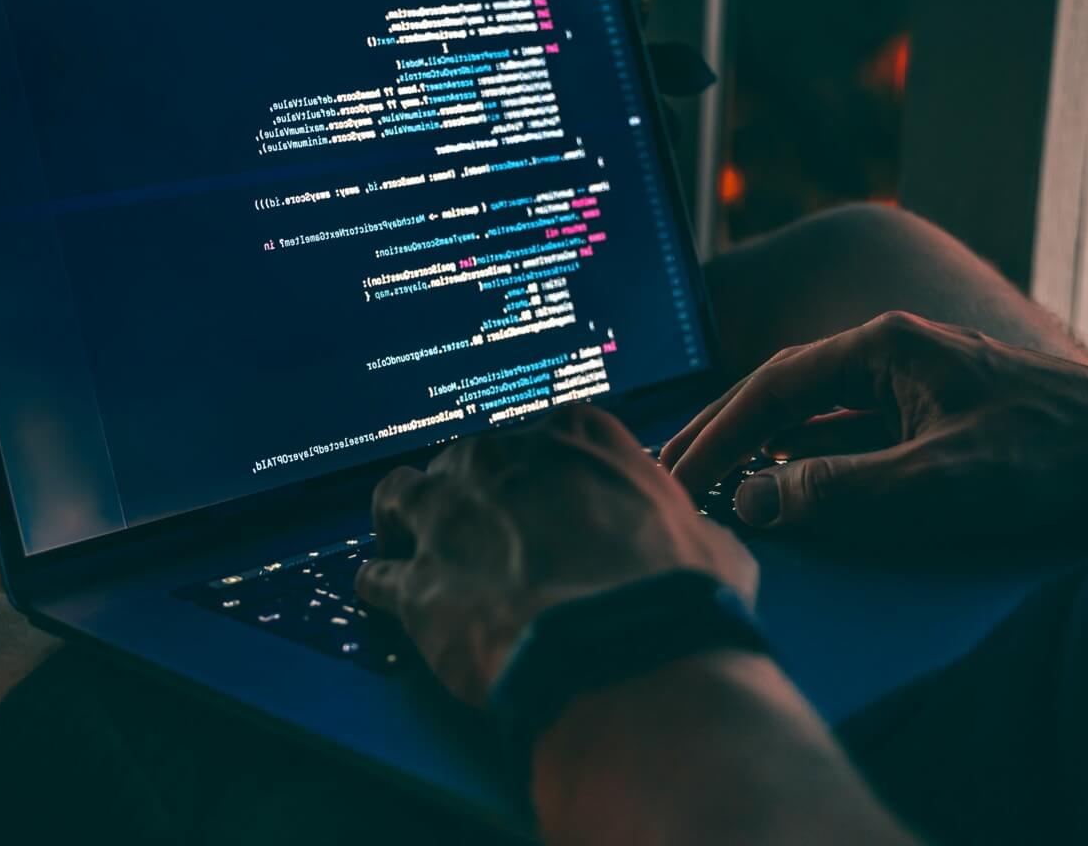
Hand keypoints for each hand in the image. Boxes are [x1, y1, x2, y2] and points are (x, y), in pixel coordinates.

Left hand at [356, 405, 757, 704]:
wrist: (627, 651)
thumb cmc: (678, 595)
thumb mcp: (709, 543)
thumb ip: (684, 527)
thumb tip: (698, 545)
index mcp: (576, 435)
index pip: (543, 438)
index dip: (540, 474)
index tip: (542, 498)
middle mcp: (504, 458)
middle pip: (466, 461)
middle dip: (471, 494)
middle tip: (480, 532)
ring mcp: (451, 513)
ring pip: (401, 496)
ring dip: (403, 520)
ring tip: (405, 543)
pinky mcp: (417, 580)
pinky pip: (377, 575)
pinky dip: (381, 587)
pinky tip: (385, 600)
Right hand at [659, 311, 1087, 544]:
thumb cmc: (1051, 456)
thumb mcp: (939, 479)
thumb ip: (841, 489)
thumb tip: (753, 497)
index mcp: (886, 346)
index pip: (774, 385)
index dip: (718, 432)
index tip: (678, 474)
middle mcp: (892, 354)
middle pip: (785, 394)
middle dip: (726, 435)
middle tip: (671, 477)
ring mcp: (914, 385)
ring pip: (817, 416)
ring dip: (765, 452)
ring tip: (712, 486)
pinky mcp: (935, 418)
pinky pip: (853, 436)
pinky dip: (812, 463)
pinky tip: (787, 490)